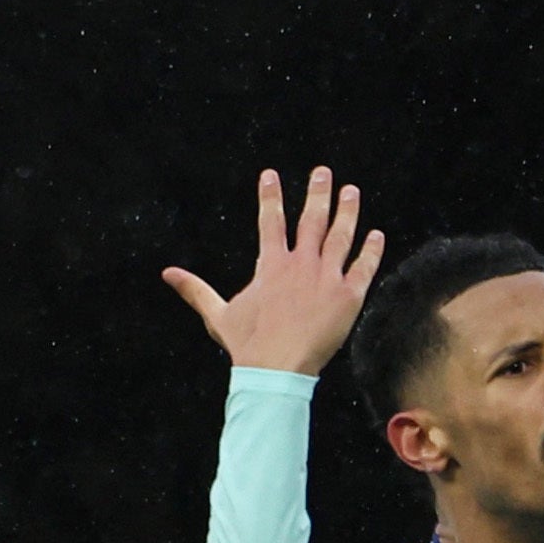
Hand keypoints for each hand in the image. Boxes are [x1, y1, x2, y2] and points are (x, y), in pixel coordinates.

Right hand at [163, 168, 386, 376]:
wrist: (277, 370)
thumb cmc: (248, 346)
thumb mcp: (218, 314)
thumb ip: (196, 289)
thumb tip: (167, 273)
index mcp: (271, 265)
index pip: (271, 220)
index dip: (270, 195)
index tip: (271, 174)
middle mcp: (300, 264)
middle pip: (312, 220)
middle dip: (318, 192)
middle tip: (323, 172)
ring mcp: (326, 278)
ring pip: (340, 237)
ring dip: (347, 211)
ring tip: (351, 191)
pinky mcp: (348, 297)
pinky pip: (363, 268)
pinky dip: (371, 251)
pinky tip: (376, 235)